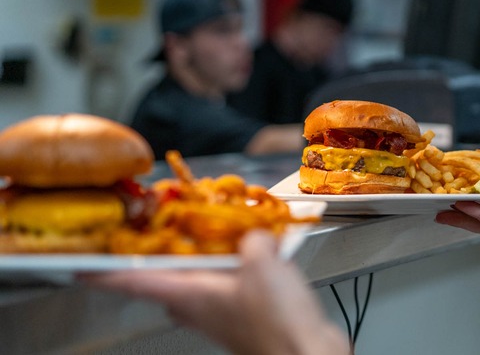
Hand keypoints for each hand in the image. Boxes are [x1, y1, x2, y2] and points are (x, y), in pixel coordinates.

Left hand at [82, 231, 348, 354]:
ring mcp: (222, 313)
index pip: (132, 282)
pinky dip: (238, 266)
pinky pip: (231, 284)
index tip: (81, 266)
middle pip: (166, 279)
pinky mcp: (246, 315)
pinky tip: (261, 251)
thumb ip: (252, 237)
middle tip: (166, 228)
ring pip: (200, 280)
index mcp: (189, 294)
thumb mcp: (262, 262)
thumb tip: (254, 232)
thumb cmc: (276, 323)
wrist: (308, 354)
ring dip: (206, 256)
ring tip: (220, 232)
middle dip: (165, 253)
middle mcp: (199, 306)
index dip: (105, 272)